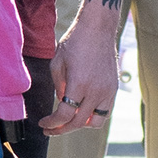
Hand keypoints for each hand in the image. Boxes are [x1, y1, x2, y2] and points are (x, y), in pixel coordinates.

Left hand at [42, 13, 120, 133]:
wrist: (98, 28)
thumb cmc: (75, 42)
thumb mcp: (57, 63)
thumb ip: (58, 87)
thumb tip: (62, 103)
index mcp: (79, 84)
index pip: (64, 115)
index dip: (52, 123)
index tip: (43, 123)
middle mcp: (96, 91)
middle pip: (78, 123)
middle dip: (61, 129)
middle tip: (50, 129)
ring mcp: (108, 91)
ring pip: (96, 123)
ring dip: (80, 125)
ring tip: (69, 121)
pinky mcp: (114, 88)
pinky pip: (106, 112)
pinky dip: (94, 117)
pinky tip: (82, 111)